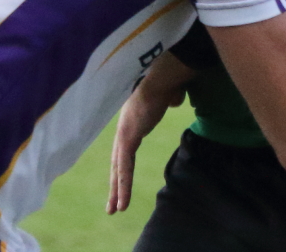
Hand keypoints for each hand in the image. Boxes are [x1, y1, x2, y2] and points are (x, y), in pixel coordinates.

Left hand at [107, 54, 193, 213]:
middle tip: (111, 206)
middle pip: (117, 162)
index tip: (120, 183)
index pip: (124, 149)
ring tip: (115, 210)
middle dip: (114, 185)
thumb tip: (175, 98)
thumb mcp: (169, 94)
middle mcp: (124, 127)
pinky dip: (123, 186)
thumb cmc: (168, 80)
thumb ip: (170, 98)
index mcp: (132, 118)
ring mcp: (124, 132)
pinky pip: (124, 167)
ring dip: (116, 191)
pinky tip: (122, 202)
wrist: (162, 76)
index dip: (122, 168)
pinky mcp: (127, 137)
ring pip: (118, 168)